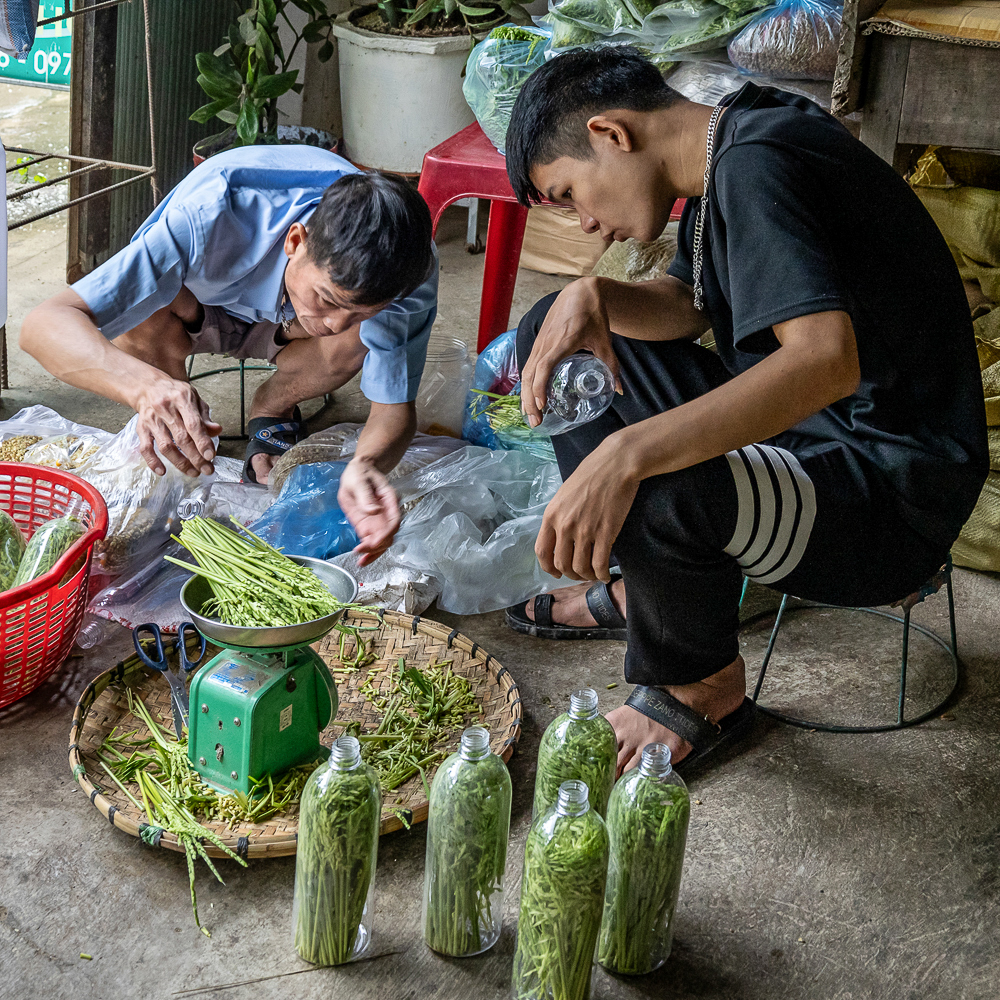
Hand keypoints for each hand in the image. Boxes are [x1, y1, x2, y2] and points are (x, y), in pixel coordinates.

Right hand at [134, 377, 220, 476]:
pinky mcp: (141, 428)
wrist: (149, 386)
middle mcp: (165, 409)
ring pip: (165, 446)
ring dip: (180, 462)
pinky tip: (162, 471)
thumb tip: (217, 431)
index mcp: (181, 399)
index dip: (202, 442)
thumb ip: (205, 416)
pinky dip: (153, 461)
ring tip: (193, 472)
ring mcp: (152, 420)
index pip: (193, 424)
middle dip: (196, 457)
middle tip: (207, 469)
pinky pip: (145, 448)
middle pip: (181, 438)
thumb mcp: (194, 399)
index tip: (211, 456)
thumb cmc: (175, 394)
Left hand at [338, 458, 400, 566]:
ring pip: (382, 542)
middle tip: (362, 552)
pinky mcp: (368, 526)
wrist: (358, 472)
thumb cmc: (360, 473)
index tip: (374, 541)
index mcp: (389, 501)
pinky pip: (371, 541)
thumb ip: (365, 496)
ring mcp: (378, 521)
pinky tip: (361, 559)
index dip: (386, 533)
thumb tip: (373, 511)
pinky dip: (368, 552)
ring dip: (374, 553)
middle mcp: (386, 514)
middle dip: (378, 546)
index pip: (394, 521)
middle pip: (389, 535)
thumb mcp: (359, 481)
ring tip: (362, 562)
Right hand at [520, 277, 620, 427]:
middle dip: (530, 400)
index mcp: (563, 341)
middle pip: (531, 375)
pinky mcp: (538, 343)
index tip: (541, 404)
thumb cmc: (593, 315)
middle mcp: (547, 343)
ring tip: (530, 416)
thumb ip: (611, 366)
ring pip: (526, 372)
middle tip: (535, 422)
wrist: (580, 292)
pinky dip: (526, 384)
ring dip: (525, 395)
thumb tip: (619, 390)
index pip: (545, 366)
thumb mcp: (605, 340)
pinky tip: (529, 399)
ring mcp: (540, 343)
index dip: (540, 386)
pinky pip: (528, 366)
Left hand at [535, 441, 638, 581]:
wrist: (616, 464)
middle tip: (579, 574)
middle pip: (561, 564)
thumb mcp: (564, 494)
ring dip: (586, 576)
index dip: (548, 568)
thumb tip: (559, 535)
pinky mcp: (605, 533)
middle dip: (570, 574)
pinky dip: (601, 574)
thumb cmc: (592, 474)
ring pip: (580, 567)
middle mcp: (564, 525)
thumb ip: (559, 515)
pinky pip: (599, 563)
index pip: (542, 551)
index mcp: (551, 515)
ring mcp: (584, 530)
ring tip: (593, 574)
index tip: (556, 572)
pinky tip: (605, 574)